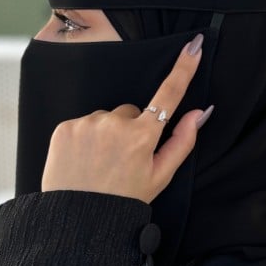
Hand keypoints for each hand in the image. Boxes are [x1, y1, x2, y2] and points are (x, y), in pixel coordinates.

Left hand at [41, 34, 213, 204]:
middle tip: (122, 160)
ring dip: (106, 134)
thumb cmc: (122, 201)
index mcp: (142, 137)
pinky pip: (83, 123)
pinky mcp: (66, 126)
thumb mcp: (159, 177)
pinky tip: (84, 160)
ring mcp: (88, 123)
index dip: (183, 68)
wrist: (78, 220)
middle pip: (131, 112)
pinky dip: (85, 137)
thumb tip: (199, 113)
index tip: (193, 45)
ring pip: (106, 118)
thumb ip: (182, 141)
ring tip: (99, 164)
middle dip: (130, 129)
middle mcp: (115, 124)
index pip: (168, 95)